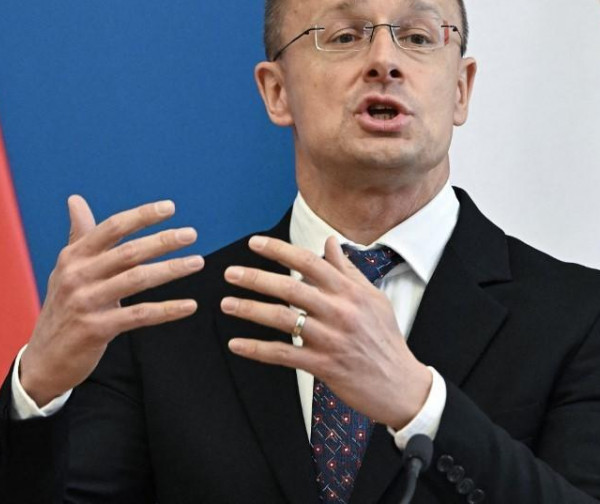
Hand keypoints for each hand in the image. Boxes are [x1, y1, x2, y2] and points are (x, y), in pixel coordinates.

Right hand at [20, 195, 203, 406]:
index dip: (142, 215)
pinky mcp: (97, 329)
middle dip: (163, 240)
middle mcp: (78, 275)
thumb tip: (75, 199)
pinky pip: (140, 315)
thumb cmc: (63, 305)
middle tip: (191, 234)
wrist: (44, 358)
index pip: (112, 228)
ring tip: (197, 262)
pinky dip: (167, 310)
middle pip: (129, 252)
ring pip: (137, 280)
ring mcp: (86, 303)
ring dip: (171, 270)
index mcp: (74, 256)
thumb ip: (79, 235)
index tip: (170, 207)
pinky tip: (190, 305)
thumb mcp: (67, 268)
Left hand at [221, 235, 429, 428]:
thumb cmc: (385, 337)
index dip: (279, 250)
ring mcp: (330, 339)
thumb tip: (330, 242)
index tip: (255, 243)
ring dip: (250, 310)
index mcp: (349, 291)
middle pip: (290, 288)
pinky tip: (237, 345)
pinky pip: (284, 355)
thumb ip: (347, 269)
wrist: (401, 384)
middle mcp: (338, 311)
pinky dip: (258, 349)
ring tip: (226, 304)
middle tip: (230, 272)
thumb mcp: (372, 297)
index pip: (309, 261)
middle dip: (256, 278)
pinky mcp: (323, 365)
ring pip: (283, 319)